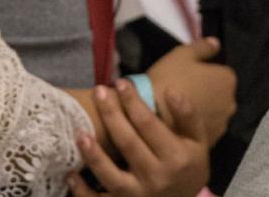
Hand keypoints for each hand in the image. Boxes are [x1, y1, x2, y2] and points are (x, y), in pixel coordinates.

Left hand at [70, 79, 209, 196]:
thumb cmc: (189, 165)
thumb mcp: (198, 141)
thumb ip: (188, 116)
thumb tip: (171, 91)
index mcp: (176, 157)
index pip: (149, 125)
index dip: (133, 102)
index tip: (121, 83)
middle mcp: (156, 177)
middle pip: (128, 143)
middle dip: (111, 115)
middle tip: (98, 91)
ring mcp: (138, 195)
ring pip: (110, 175)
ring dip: (93, 155)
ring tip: (80, 133)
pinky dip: (83, 192)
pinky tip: (71, 175)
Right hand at [147, 37, 236, 141]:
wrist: (151, 116)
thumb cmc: (168, 80)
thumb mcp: (182, 54)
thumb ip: (202, 47)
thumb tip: (216, 43)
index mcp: (228, 79)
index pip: (221, 72)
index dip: (204, 74)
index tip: (188, 77)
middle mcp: (231, 102)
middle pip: (220, 94)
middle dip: (207, 93)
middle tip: (183, 92)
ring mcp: (222, 124)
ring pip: (214, 112)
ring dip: (203, 110)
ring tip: (180, 110)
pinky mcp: (211, 141)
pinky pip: (205, 128)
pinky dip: (197, 126)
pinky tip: (180, 124)